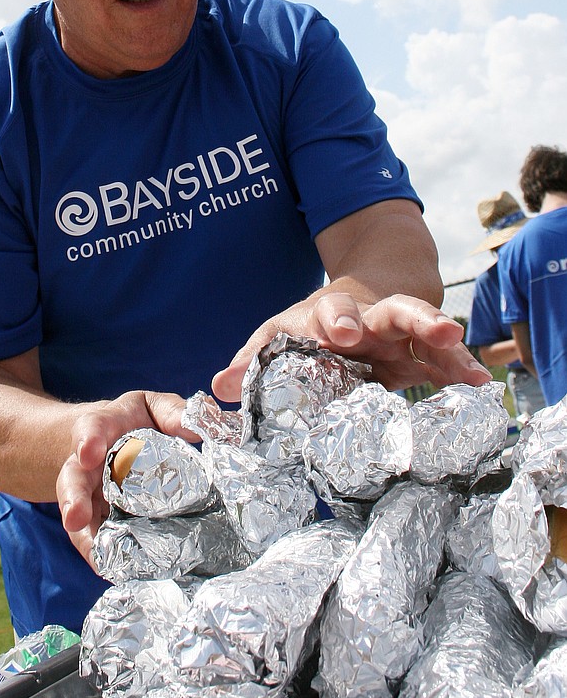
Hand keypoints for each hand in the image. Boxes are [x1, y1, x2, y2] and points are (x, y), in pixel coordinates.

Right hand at [57, 390, 193, 567]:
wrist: (106, 442)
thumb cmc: (133, 423)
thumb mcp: (152, 407)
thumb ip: (173, 412)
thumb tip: (195, 429)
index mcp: (101, 429)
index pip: (91, 429)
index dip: (89, 440)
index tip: (89, 451)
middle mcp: (86, 466)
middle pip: (72, 480)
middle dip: (73, 498)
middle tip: (75, 517)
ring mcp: (88, 496)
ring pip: (78, 516)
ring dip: (85, 537)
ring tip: (98, 559)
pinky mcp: (96, 521)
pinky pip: (94, 539)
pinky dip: (100, 555)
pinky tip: (111, 572)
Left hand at [211, 292, 490, 402]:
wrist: (349, 312)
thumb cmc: (307, 331)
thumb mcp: (278, 340)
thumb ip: (252, 363)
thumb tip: (218, 387)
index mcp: (328, 316)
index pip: (331, 311)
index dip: (336, 320)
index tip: (340, 333)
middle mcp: (368, 319)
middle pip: (390, 310)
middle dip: (410, 317)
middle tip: (432, 329)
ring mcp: (397, 334)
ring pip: (424, 327)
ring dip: (443, 336)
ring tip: (461, 347)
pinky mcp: (418, 353)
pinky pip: (443, 360)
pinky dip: (460, 369)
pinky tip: (479, 383)